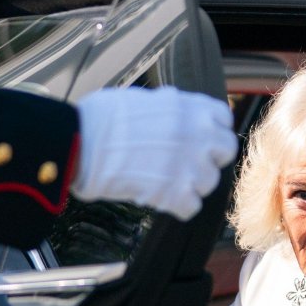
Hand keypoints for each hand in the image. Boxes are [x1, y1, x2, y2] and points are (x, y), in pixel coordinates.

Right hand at [72, 86, 237, 219]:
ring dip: (190, 184)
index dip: (210, 131)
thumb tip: (176, 108)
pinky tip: (159, 198)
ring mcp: (190, 166)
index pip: (223, 120)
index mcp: (191, 108)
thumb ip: (170, 107)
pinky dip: (176, 206)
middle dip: (207, 158)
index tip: (197, 139)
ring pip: (209, 182)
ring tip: (165, 181)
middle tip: (184, 163)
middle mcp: (198, 135)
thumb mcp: (144, 98)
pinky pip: (191, 207)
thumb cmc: (102, 118)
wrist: (81, 144)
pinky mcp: (176, 194)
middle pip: (224, 152)